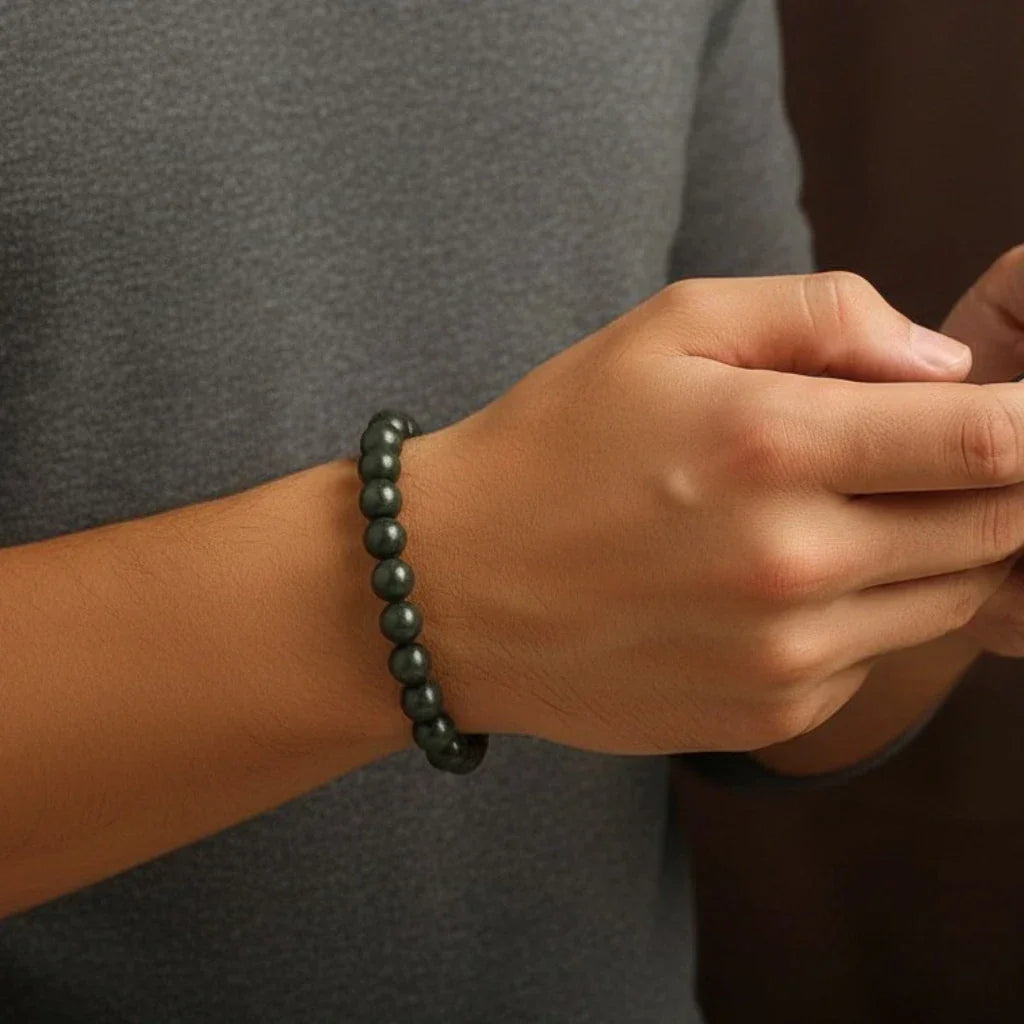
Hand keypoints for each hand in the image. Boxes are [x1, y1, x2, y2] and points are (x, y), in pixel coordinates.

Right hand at [403, 273, 1023, 754]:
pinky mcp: (770, 715)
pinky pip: (875, 659)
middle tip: (929, 454)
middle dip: (998, 484)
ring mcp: (785, 656)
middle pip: (997, 529)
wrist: (453, 587)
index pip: (993, 440)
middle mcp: (792, 565)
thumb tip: (944, 368)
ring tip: (840, 511)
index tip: (1020, 411)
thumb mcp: (667, 328)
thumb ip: (822, 315)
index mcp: (770, 445)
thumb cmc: (554, 445)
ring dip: (932, 548)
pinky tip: (778, 585)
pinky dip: (863, 614)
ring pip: (950, 600)